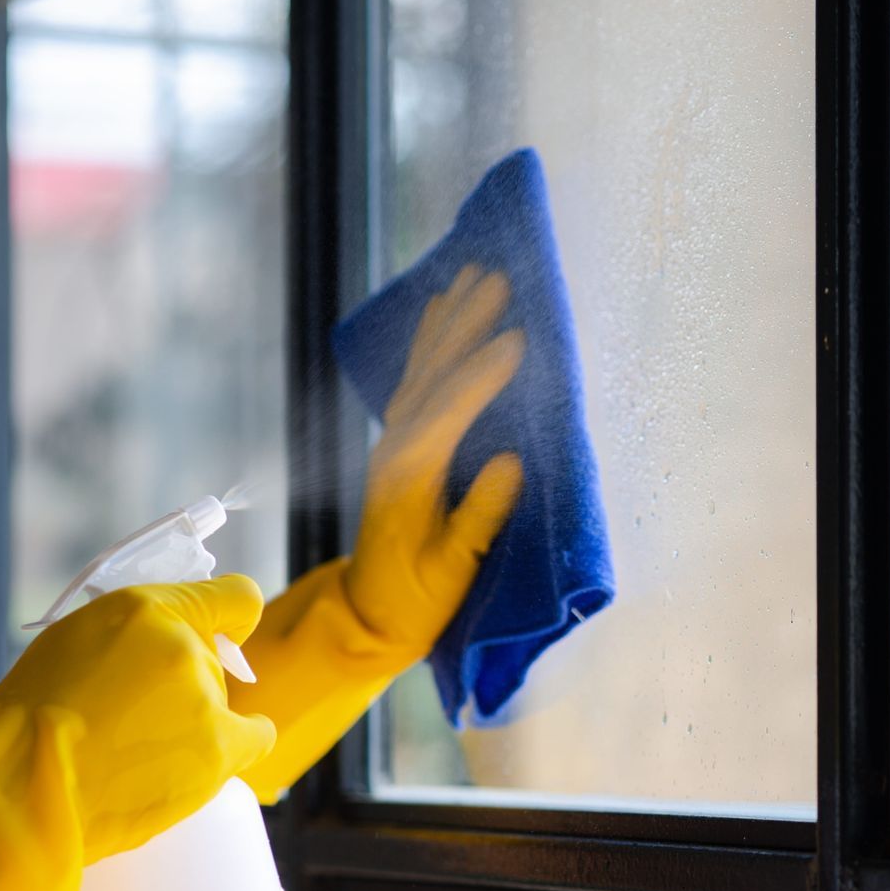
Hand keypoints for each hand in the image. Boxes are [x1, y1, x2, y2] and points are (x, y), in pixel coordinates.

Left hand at [346, 263, 524, 659]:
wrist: (368, 616)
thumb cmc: (417, 600)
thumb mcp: (452, 570)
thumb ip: (479, 517)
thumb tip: (512, 463)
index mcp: (411, 475)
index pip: (450, 412)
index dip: (485, 375)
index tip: (521, 339)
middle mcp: (396, 447)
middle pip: (433, 372)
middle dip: (466, 324)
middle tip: (498, 278)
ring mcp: (394, 441)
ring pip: (423, 366)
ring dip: (450, 320)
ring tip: (473, 274)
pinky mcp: (399, 443)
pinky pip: (416, 377)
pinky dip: (430, 340)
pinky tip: (441, 311)